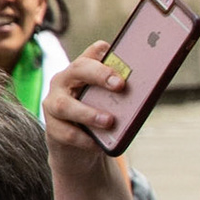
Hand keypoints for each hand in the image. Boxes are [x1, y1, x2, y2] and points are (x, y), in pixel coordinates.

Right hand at [44, 41, 121, 177]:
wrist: (76, 145)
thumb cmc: (96, 114)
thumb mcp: (107, 100)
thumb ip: (118, 91)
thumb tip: (147, 89)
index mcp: (80, 70)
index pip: (91, 54)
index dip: (105, 55)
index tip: (123, 61)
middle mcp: (63, 82)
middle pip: (77, 70)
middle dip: (99, 75)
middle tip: (120, 85)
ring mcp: (53, 104)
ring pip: (65, 105)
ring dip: (89, 113)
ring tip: (109, 121)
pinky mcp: (52, 128)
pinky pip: (66, 133)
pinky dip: (84, 139)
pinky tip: (97, 144)